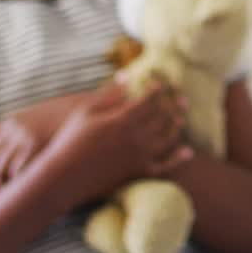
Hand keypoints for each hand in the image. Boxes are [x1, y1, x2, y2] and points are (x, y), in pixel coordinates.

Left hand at [0, 94, 76, 190]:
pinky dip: (15, 183)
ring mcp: (24, 136)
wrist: (86, 108)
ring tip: (10, 194)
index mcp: (11, 121)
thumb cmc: (64, 119)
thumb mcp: (39, 120)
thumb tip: (6, 156)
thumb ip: (21, 134)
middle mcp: (12, 128)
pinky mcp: (37, 145)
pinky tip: (23, 188)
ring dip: (0, 185)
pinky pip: (16, 171)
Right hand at [43, 82, 191, 205]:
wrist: (63, 178)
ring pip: (169, 138)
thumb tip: (126, 74)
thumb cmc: (70, 141)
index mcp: (124, 119)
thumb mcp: (86, 112)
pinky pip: (166, 166)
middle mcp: (137, 137)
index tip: (161, 84)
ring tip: (181, 119)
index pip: (150, 99)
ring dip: (178, 127)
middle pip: (164, 117)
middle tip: (182, 99)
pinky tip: (188, 151)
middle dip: (174, 105)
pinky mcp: (139, 173)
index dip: (158, 90)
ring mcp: (140, 156)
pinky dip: (179, 158)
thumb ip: (109, 93)